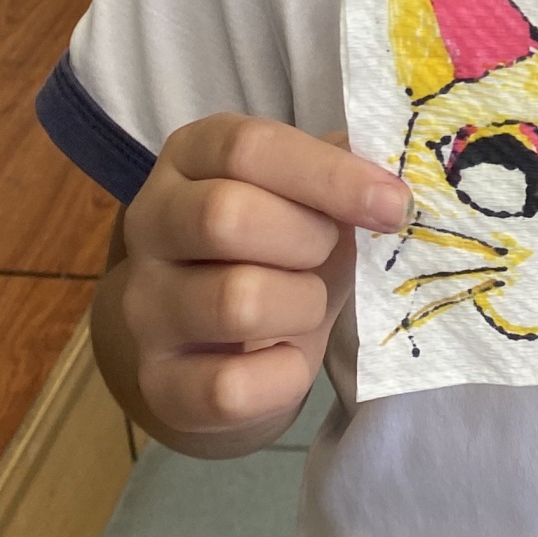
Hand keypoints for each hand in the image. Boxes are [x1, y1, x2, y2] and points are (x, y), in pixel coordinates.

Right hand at [118, 115, 407, 440]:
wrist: (216, 346)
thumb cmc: (275, 250)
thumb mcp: (302, 197)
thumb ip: (340, 173)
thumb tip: (391, 177)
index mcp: (189, 159)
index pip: (246, 148)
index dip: (330, 175)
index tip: (393, 204)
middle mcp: (150, 225)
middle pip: (225, 216)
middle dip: (308, 239)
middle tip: (329, 253)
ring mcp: (144, 308)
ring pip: (234, 301)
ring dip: (301, 305)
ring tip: (304, 305)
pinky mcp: (159, 386)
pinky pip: (230, 387)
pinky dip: (283, 377)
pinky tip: (287, 359)